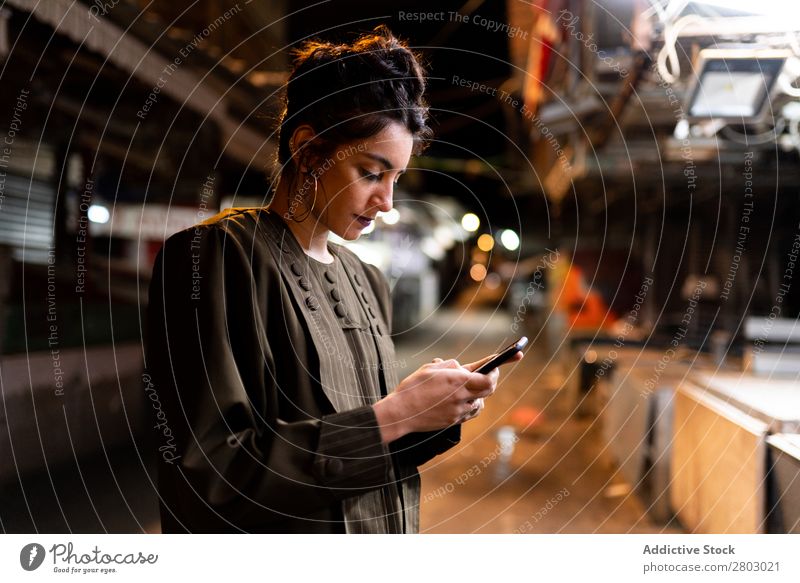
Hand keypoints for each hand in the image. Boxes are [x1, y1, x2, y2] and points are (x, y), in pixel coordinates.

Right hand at [372, 358, 494, 442]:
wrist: (401, 413)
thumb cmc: (413, 387)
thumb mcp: (431, 368)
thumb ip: (450, 366)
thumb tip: (462, 368)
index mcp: (457, 381)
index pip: (488, 377)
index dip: (497, 368)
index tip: (501, 362)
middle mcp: (461, 398)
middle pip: (488, 390)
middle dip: (489, 379)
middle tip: (486, 373)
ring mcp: (458, 412)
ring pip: (480, 403)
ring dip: (479, 394)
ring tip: (469, 386)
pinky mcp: (453, 422)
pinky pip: (470, 412)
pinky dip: (470, 404)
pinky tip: (462, 399)